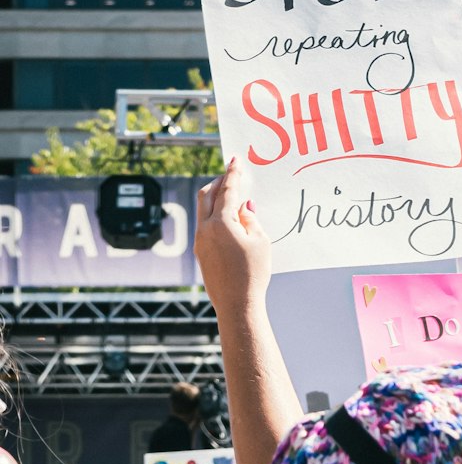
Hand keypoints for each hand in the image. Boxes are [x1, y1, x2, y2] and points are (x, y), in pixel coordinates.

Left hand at [195, 156, 270, 316]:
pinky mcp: (200, 252)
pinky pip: (205, 224)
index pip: (228, 191)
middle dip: (219, 182)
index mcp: (221, 223)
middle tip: (232, 175)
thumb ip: (251, 219)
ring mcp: (200, 241)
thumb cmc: (253, 274)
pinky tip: (228, 220)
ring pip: (203, 209)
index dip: (233, 173)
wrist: (237, 304)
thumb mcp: (260, 242)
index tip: (235, 159)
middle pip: (206, 194)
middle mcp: (205, 229)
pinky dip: (214, 215)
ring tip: (231, 197)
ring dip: (215, 198)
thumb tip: (244, 207)